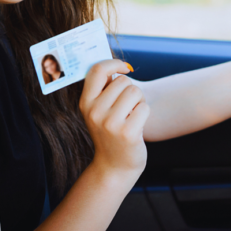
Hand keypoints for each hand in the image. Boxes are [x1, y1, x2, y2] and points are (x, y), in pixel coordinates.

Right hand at [79, 59, 149, 178]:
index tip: (124, 68)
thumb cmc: (110, 132)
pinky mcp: (127, 133)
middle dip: (130, 90)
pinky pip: (144, 107)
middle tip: (127, 108)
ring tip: (132, 116)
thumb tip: (116, 64)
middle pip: (123, 81)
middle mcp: (95, 112)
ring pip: (135, 92)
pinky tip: (137, 126)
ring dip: (139, 101)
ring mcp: (110, 124)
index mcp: (85, 103)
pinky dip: (144, 113)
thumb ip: (103, 88)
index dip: (113, 63)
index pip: (97, 70)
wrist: (114, 167)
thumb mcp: (99, 111)